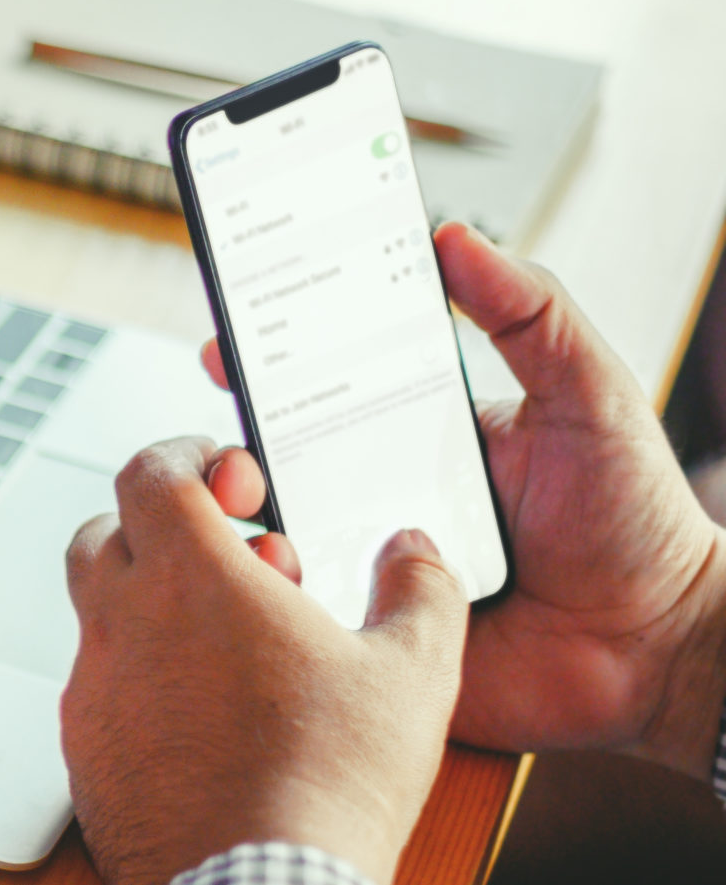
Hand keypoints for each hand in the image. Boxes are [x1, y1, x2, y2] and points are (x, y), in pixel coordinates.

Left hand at [64, 438, 465, 884]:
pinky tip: (203, 712)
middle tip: (231, 559)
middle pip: (108, 532)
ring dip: (152, 606)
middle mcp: (123, 621)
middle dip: (162, 528)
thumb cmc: (327, 782)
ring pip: (98, 612)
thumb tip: (415, 549)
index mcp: (190, 576)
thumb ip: (420, 589)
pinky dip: (140, 677)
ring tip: (230, 643)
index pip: (150, 471)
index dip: (185, 456)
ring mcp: (93, 686)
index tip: (225, 473)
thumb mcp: (411, 673)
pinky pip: (99, 685)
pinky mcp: (84, 747)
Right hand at [199, 223, 725, 778]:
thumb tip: (454, 235)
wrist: (659, 650)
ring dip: (249, 523)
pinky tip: (290, 579)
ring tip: (257, 511)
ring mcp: (365, 570)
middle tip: (235, 451)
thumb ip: (530, 312)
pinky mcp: (368, 642)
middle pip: (273, 465)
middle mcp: (376, 498)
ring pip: (272, 540)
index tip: (227, 341)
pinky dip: (280, 600)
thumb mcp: (589, 393)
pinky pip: (301, 622)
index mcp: (412, 433)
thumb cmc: (633, 521)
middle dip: (233, 451)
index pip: (318, 388)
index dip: (262, 362)